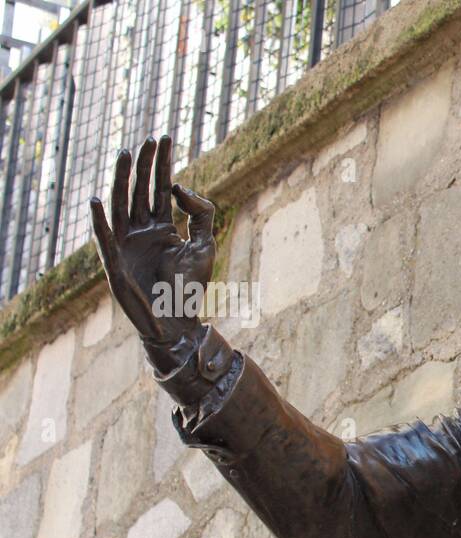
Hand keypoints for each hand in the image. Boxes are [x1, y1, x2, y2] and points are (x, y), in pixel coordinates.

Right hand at [89, 135, 217, 371]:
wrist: (180, 321)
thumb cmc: (191, 287)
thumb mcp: (205, 244)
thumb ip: (200, 213)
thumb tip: (178, 186)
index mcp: (162, 227)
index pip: (160, 188)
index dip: (162, 164)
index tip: (165, 137)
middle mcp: (141, 232)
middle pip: (140, 190)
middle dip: (145, 165)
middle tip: (149, 139)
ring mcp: (126, 245)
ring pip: (122, 205)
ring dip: (123, 180)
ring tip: (127, 155)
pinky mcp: (115, 263)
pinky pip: (105, 239)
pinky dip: (100, 221)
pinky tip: (99, 200)